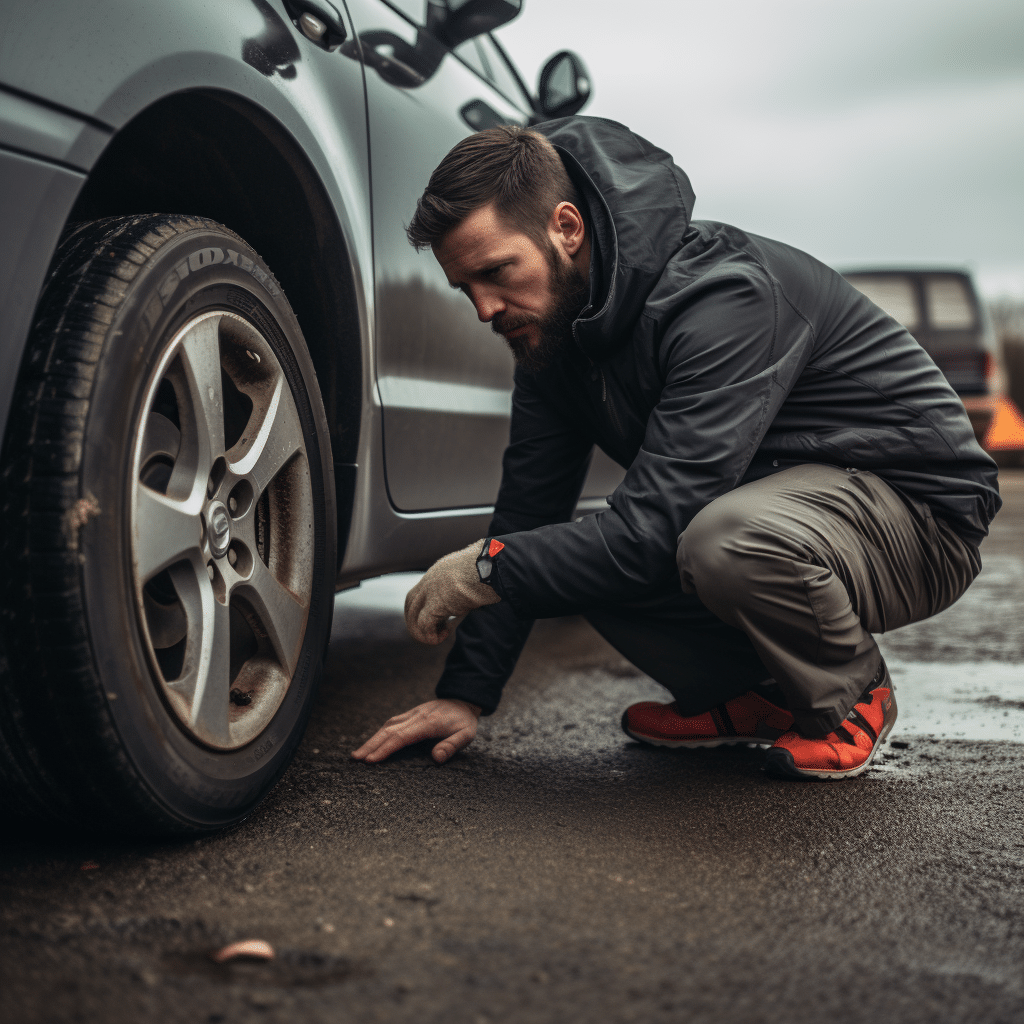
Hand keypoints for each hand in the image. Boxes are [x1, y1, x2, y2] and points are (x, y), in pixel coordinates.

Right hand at [350, 699, 481, 763]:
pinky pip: (391, 723)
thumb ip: (452, 746)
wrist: (463, 699)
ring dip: (372, 739)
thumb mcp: (466, 734)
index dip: (385, 748)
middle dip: (371, 745)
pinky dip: (379, 733)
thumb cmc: (464, 721)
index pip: (402, 737)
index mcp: (428, 723)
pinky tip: (372, 742)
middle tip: (355, 759)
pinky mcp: (410, 714)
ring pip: (387, 725)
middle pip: (389, 730)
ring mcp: (412, 714)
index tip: (371, 760)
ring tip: (358, 754)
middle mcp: (416, 716)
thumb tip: (437, 758)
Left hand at [404, 539, 499, 644]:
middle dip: (416, 618)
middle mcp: (432, 579)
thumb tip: (484, 587)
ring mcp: (431, 590)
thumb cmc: (492, 568)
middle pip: (411, 600)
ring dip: (422, 629)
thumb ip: (472, 581)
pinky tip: (445, 635)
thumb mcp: (477, 572)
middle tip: (431, 629)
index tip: (440, 615)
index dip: (425, 604)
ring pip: (413, 614)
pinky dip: (431, 634)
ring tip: (439, 635)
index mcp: (441, 570)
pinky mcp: (436, 603)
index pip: (423, 588)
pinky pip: (424, 624)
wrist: (493, 566)